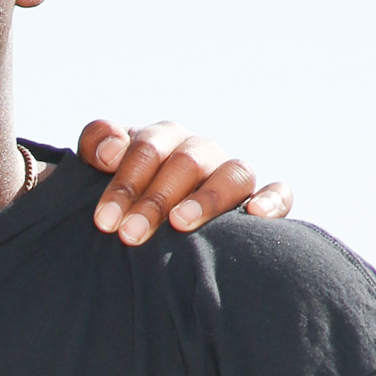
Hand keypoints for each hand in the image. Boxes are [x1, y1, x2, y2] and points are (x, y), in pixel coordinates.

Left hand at [75, 117, 294, 245]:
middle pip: (188, 162)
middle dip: (156, 199)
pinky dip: (272, 200)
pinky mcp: (259, 199)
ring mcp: (230, 174)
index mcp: (163, 140)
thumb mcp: (98, 167)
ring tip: (180, 223)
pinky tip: (255, 216)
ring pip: (234, 173)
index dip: (126, 182)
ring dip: (207, 198)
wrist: (140, 223)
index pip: (148, 148)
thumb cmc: (120, 196)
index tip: (104, 219)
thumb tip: (110, 149)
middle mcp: (201, 153)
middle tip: (129, 235)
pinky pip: (279, 192)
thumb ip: (96, 144)